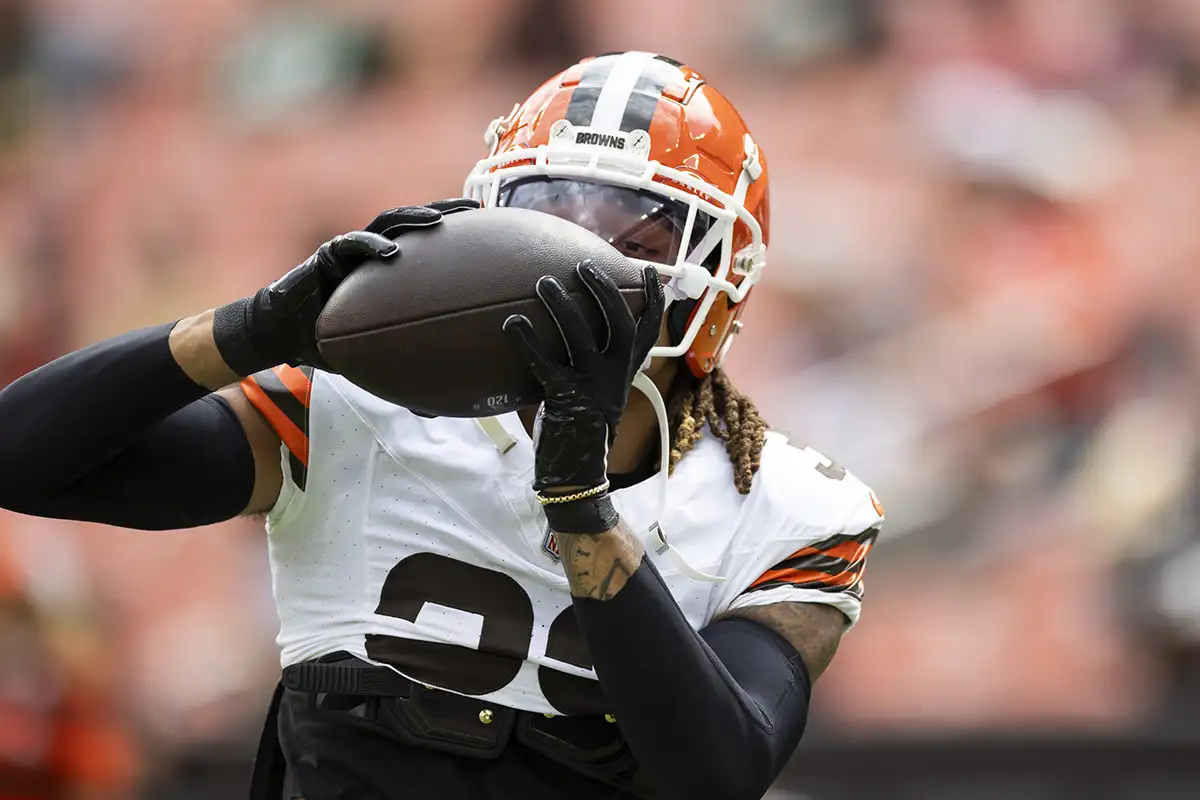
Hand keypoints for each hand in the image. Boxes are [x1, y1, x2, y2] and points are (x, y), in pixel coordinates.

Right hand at [213, 198, 478, 374]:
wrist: (284, 334)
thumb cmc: (330, 340)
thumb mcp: (373, 353)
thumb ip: (402, 367)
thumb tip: (435, 407)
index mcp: (387, 268)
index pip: (427, 243)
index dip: (456, 232)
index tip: (488, 228)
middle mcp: (372, 251)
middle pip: (413, 221)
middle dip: (444, 210)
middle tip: (474, 208)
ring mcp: (350, 250)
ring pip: (386, 223)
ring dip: (412, 219)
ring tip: (438, 221)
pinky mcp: (326, 255)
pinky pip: (350, 245)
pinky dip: (371, 245)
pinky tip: (391, 250)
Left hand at [503, 260, 664, 493]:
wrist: (576, 476)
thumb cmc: (581, 431)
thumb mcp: (599, 395)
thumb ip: (596, 367)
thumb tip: (575, 334)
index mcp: (625, 374)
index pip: (649, 331)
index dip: (654, 299)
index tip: (651, 270)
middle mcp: (614, 377)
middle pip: (619, 322)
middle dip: (603, 288)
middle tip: (582, 266)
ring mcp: (590, 387)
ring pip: (580, 335)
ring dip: (562, 304)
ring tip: (543, 282)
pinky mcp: (563, 400)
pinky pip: (544, 363)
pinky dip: (526, 340)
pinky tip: (511, 322)